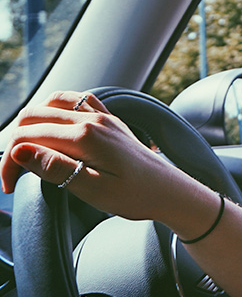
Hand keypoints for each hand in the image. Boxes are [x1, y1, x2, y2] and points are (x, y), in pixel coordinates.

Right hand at [0, 91, 192, 221]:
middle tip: (13, 174)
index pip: (28, 138)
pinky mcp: (110, 120)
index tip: (9, 188)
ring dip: (33, 122)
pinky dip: (56, 108)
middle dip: (15, 143)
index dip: (8, 163)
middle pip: (34, 116)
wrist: (170, 191)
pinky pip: (78, 100)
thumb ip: (55, 168)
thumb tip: (20, 151)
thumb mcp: (93, 189)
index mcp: (85, 136)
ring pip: (53, 102)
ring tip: (28, 151)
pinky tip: (53, 127)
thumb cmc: (136, 195)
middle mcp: (93, 118)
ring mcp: (103, 116)